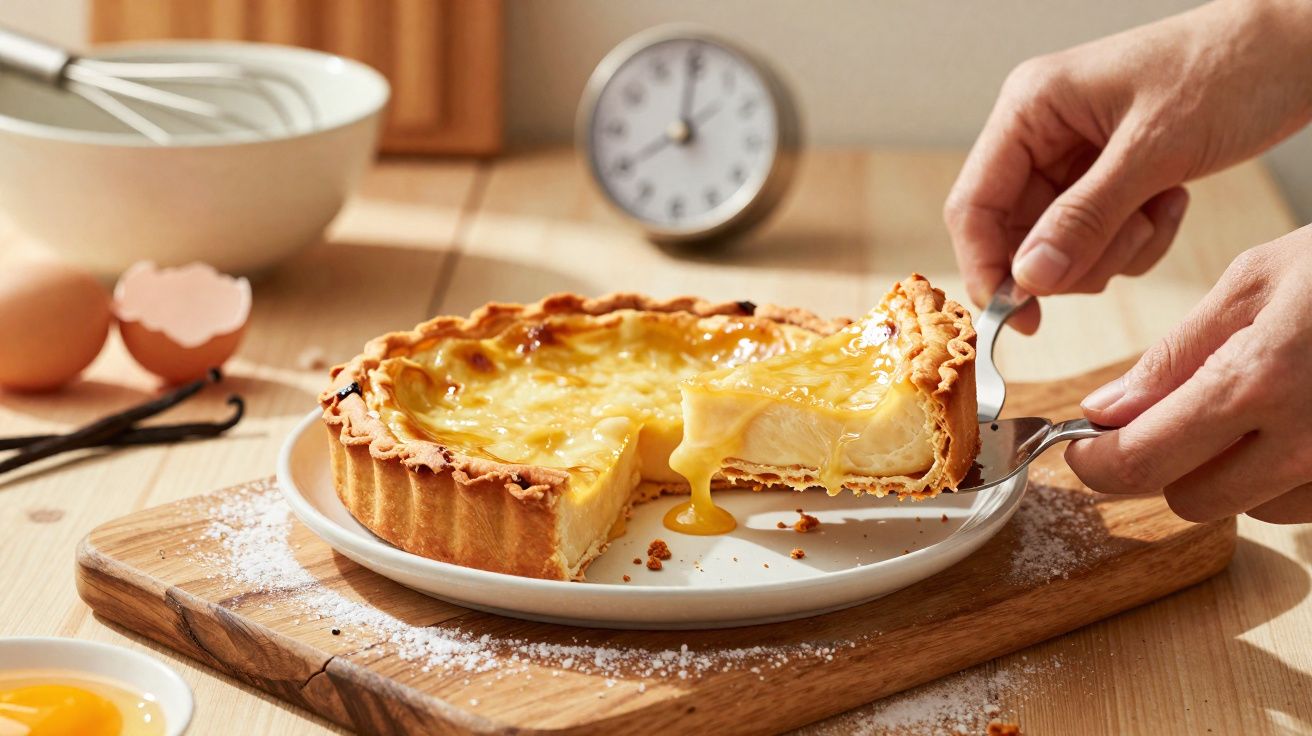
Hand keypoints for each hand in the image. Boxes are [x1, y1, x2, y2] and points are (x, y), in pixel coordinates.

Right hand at [944, 0, 1311, 331]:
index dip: (986, 267)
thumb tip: (1027, 280)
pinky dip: (1136, 240)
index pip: (974, 204)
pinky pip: (1097, 241)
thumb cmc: (1228, 70)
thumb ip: (1085, 218)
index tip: (1019, 317)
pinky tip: (1170, 201)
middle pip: (1015, 235)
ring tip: (1158, 208)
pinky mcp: (1104, 178)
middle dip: (1071, 258)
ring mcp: (1071, 158)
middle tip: (1123, 244)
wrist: (1295, 48)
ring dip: (1111, 249)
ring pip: (1058, 247)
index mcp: (1031, 108)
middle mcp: (1040, 134)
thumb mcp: (1155, 150)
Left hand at [1065, 229, 1311, 523]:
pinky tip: (1294, 419)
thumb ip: (1175, 355)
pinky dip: (1280, 474)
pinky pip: (1300, 505)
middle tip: (1161, 418)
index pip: (1140, 462)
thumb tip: (1104, 411)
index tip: (1081, 447)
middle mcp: (1305, 442)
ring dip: (1227, 470)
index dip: (1094, 463)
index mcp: (1258, 383)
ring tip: (1251, 404)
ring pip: (1247, 508)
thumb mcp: (1257, 283)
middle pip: (1189, 501)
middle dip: (1161, 465)